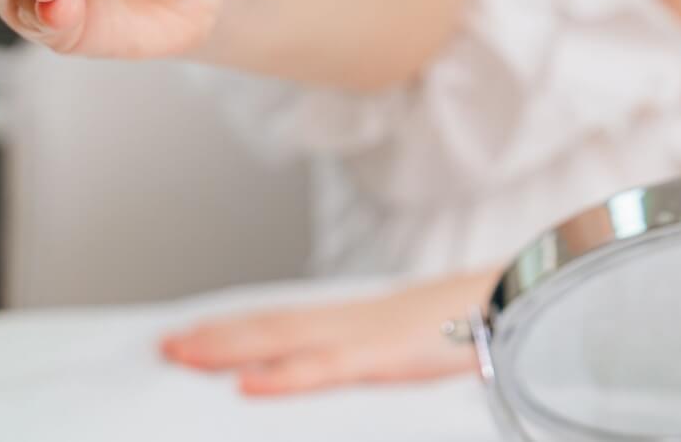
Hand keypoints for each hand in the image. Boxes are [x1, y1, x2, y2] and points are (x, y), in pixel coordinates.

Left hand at [159, 271, 494, 395]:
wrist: (518, 294)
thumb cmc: (475, 320)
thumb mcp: (419, 337)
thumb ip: (381, 345)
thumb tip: (354, 358)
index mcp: (358, 319)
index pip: (284, 320)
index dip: (236, 325)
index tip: (190, 333)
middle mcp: (351, 321)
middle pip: (271, 326)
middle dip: (216, 337)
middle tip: (162, 346)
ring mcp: (365, 336)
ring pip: (284, 343)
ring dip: (229, 349)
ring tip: (182, 356)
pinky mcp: (384, 357)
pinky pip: (325, 370)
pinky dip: (284, 378)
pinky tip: (249, 386)